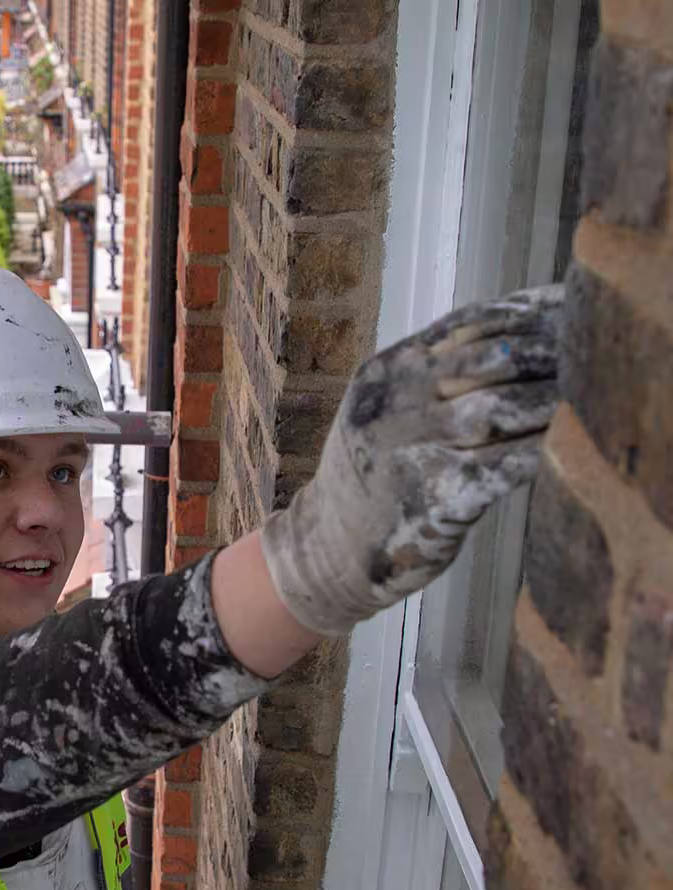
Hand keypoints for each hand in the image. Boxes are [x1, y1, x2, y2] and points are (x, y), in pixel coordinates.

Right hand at [260, 285, 563, 636]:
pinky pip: (498, 468)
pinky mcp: (430, 500)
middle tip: (591, 355)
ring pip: (497, 408)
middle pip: (489, 359)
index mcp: (386, 373)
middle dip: (549, 352)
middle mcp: (393, 405)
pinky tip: (563, 446)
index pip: (468, 325)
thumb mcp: (387, 410)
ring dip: (550, 401)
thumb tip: (519, 340)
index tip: (571, 311)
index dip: (526, 315)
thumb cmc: (372, 479)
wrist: (326, 550)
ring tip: (590, 397)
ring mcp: (408, 451)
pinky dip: (536, 453)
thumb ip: (435, 376)